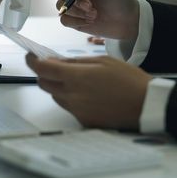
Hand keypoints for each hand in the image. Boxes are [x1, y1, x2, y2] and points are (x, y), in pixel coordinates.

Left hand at [26, 54, 152, 129]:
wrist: (145, 105)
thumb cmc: (128, 80)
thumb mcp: (103, 61)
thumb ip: (76, 62)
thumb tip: (58, 62)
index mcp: (76, 77)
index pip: (43, 69)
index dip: (33, 61)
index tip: (31, 56)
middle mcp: (72, 95)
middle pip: (44, 84)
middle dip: (44, 73)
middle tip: (53, 66)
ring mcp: (77, 110)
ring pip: (55, 96)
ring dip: (57, 86)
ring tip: (76, 80)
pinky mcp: (83, 121)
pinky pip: (68, 107)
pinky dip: (70, 98)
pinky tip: (86, 93)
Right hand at [56, 0, 138, 39]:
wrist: (127, 20)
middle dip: (76, 0)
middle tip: (90, 6)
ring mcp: (73, 4)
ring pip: (61, 6)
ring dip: (77, 12)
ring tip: (94, 15)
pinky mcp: (73, 18)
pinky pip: (64, 19)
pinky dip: (76, 21)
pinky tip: (89, 21)